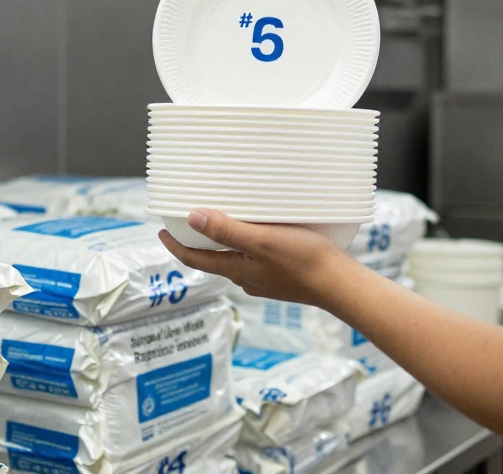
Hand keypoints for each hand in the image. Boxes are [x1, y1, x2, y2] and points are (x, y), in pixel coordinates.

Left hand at [158, 208, 357, 305]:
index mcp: (237, 270)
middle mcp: (248, 277)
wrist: (341, 284)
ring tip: (224, 218)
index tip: (161, 231)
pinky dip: (249, 242)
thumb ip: (226, 230)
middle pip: (214, 258)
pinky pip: (257, 256)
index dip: (175, 245)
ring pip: (237, 256)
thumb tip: (192, 218)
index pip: (195, 259)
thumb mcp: (260, 240)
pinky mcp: (284, 275)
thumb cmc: (303, 261)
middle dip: (199, 241)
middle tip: (189, 221)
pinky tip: (261, 230)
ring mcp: (266, 278)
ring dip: (225, 240)